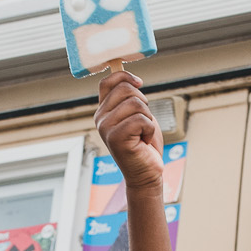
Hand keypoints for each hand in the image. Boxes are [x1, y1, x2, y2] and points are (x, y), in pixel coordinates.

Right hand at [93, 68, 163, 189]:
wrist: (146, 173)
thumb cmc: (144, 144)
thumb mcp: (136, 115)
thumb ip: (129, 98)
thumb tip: (131, 78)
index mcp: (103, 111)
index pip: (107, 82)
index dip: (124, 76)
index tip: (139, 82)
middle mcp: (100, 118)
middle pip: (125, 89)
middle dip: (143, 102)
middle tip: (143, 122)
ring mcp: (106, 128)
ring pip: (136, 103)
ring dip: (148, 118)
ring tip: (142, 133)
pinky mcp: (116, 138)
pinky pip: (141, 119)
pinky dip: (149, 129)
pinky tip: (144, 141)